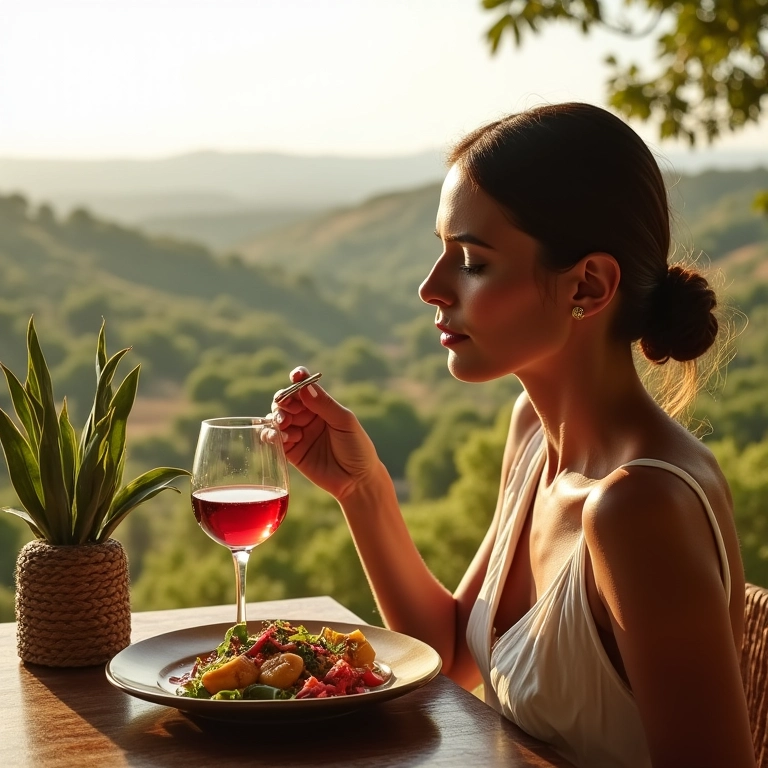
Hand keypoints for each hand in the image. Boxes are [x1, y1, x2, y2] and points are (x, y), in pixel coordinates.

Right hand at [270, 367, 383, 499]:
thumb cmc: (357, 448)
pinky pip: (274, 439)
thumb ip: (324, 405)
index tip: (295, 376)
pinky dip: (271, 434)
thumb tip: (303, 387)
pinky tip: (277, 437)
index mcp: (322, 406)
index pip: (305, 387)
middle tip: (284, 407)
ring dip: (277, 418)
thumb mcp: (344, 423)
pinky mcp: (291, 452)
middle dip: (283, 401)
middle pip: (287, 401)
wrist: (357, 481)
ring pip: (278, 418)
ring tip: (284, 425)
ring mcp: (299, 433)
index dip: (298, 379)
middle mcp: (308, 417)